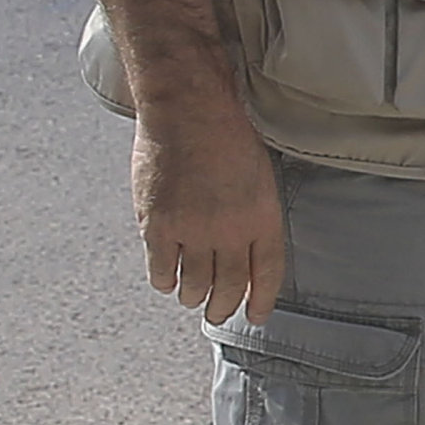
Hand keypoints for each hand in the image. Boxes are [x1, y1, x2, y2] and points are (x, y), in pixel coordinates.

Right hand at [134, 86, 282, 324]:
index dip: (261, 300)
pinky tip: (166, 279)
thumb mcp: (259, 175)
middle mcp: (230, 230)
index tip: (256, 316)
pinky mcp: (158, 226)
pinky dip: (164, 280)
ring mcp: (193, 230)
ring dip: (193, 296)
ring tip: (192, 297)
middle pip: (229, 286)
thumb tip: (245, 249)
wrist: (188, 108)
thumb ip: (254, 214)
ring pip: (194, 285)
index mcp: (262, 216)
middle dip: (224, 306)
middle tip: (218, 313)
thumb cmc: (225, 133)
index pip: (266, 273)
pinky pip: (161, 269)